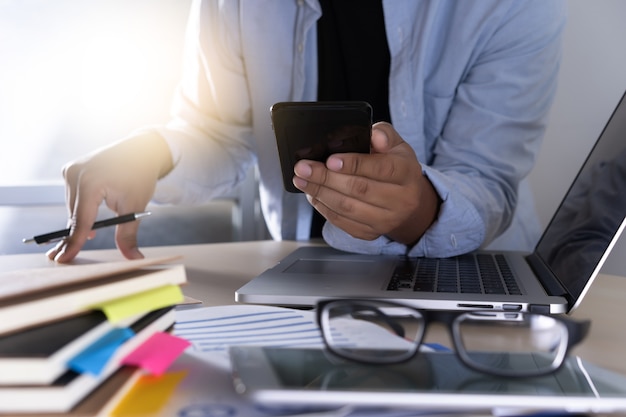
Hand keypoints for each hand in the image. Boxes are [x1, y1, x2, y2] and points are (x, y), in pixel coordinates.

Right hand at [46, 132, 172, 262]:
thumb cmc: (140, 176)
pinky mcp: (71, 168)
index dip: (73, 243)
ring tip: (90, 236)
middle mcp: (76, 174)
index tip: (63, 260)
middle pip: (74, 215)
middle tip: (63, 258)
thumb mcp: (136, 206)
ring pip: (73, 207)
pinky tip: (89, 216)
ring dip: (82, 220)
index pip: (80, 221)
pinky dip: (81, 207)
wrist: (141, 150)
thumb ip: (128, 234)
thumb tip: (134, 258)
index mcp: (91, 183)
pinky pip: (73, 196)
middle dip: (73, 236)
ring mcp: (71, 169)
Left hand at [293, 122, 439, 244]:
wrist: (407, 200)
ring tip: (301, 180)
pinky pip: (342, 222)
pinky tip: (313, 194)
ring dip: (320, 192)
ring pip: (347, 208)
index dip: (354, 164)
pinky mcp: (370, 233)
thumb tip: (373, 135)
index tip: (330, 160)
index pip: (381, 169)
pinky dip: (323, 208)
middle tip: (303, 168)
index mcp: (407, 173)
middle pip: (359, 189)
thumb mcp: (396, 144)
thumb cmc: (396, 166)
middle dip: (326, 178)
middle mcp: (401, 200)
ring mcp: (385, 220)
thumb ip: (383, 134)